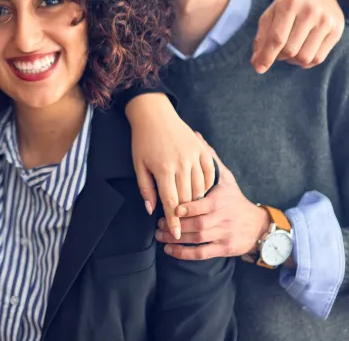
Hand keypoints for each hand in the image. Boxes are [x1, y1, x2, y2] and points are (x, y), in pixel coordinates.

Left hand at [125, 94, 216, 238]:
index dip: (174, 221)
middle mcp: (182, 164)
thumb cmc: (143, 141)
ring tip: (190, 213)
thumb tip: (151, 210)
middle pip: (187, 198)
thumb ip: (146, 189)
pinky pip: (209, 175)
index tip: (177, 234)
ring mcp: (194, 157)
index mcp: (164, 169)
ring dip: (196, 203)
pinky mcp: (202, 152)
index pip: (171, 203)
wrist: (155, 114)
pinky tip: (200, 194)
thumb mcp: (139, 165)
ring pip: (200, 189)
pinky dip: (206, 187)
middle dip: (185, 216)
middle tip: (181, 227)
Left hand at [154, 145, 269, 260]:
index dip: (187, 208)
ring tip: (159, 235)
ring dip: (176, 239)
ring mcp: (224, 235)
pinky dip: (184, 254)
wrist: (258, 225)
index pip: (203, 205)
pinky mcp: (224, 249)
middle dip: (176, 225)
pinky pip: (202, 254)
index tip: (172, 207)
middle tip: (158, 223)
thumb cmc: (235, 198)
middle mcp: (223, 219)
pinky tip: (169, 250)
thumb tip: (196, 135)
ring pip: (197, 239)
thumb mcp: (225, 178)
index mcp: (221, 201)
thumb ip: (209, 158)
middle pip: (197, 224)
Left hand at [251, 0, 343, 72]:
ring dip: (293, 61)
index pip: (277, 38)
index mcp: (289, 4)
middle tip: (278, 51)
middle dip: (279, 56)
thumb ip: (262, 36)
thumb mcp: (272, 13)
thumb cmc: (290, 5)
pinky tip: (302, 52)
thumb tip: (257, 62)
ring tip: (290, 51)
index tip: (259, 68)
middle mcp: (309, 12)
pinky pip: (318, 58)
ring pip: (305, 57)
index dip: (266, 56)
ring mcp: (325, 22)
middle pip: (290, 50)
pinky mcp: (336, 31)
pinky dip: (306, 62)